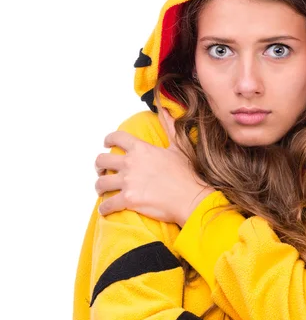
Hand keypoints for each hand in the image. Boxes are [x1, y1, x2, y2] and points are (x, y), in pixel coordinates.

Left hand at [94, 109, 214, 225]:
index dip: (108, 140)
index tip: (107, 144)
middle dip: (100, 166)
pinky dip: (104, 208)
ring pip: (101, 183)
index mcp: (141, 149)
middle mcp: (131, 164)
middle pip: (102, 160)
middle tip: (103, 171)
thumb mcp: (179, 147)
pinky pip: (107, 204)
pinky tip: (106, 210)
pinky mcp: (128, 200)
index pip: (116, 138)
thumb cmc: (188, 174)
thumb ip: (169, 127)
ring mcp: (128, 182)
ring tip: (103, 191)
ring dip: (100, 187)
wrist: (191, 198)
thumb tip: (166, 110)